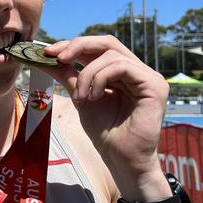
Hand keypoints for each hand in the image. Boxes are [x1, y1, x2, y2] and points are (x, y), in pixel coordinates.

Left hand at [43, 36, 169, 193]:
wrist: (121, 159)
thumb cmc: (105, 132)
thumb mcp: (81, 97)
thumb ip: (68, 76)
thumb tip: (47, 57)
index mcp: (121, 72)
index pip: (98, 47)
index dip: (74, 45)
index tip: (48, 52)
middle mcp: (137, 70)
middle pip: (107, 42)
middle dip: (78, 46)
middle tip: (57, 57)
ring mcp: (148, 76)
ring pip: (111, 55)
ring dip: (87, 73)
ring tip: (80, 97)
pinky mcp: (155, 85)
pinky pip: (122, 67)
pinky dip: (101, 78)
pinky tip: (93, 97)